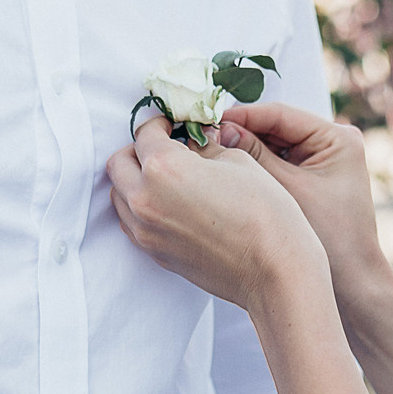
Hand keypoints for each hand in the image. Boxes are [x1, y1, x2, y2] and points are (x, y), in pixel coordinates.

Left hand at [106, 115, 324, 313]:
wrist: (273, 270)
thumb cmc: (264, 212)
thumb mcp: (237, 162)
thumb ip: (205, 148)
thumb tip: (195, 142)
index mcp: (163, 167)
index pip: (145, 134)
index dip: (160, 124)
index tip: (172, 125)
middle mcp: (144, 199)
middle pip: (119, 163)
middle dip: (138, 150)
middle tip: (164, 147)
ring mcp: (145, 230)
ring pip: (119, 195)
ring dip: (134, 180)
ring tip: (165, 177)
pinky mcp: (153, 252)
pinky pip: (130, 222)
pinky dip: (139, 206)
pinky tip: (167, 203)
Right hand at [213, 102, 392, 308]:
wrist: (353, 286)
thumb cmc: (332, 239)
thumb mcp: (288, 190)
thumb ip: (253, 156)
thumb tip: (217, 129)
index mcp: (337, 137)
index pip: (279, 114)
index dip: (240, 116)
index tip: (206, 121)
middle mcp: (331, 144)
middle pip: (274, 129)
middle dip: (239, 134)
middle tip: (201, 138)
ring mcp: (320, 163)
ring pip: (271, 147)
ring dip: (243, 151)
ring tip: (208, 155)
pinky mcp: (309, 181)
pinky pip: (275, 167)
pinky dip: (253, 170)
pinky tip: (225, 174)